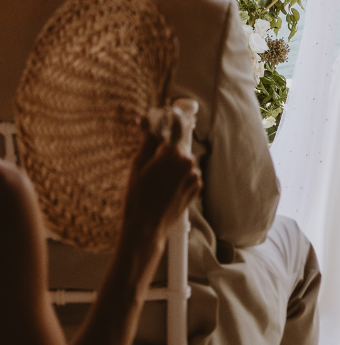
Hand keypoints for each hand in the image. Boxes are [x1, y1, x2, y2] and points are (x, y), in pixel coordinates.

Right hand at [119, 122, 201, 255]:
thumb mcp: (137, 165)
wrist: (146, 228)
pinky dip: (180, 178)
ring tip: (158, 182)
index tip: (168, 117)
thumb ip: (146, 139)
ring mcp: (195, 176)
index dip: (170, 123)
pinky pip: (189, 175)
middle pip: (178, 147)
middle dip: (167, 152)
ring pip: (184, 162)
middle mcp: (189, 162)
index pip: (175, 128)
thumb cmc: (137, 197)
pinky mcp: (197, 188)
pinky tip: (166, 189)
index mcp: (173, 153)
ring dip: (174, 166)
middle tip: (152, 166)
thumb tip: (146, 120)